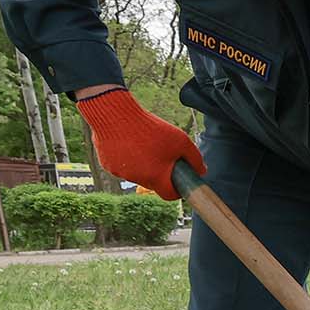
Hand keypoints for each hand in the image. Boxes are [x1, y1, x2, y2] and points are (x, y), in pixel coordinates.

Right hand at [74, 88, 205, 199]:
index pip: (169, 194)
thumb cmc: (151, 128)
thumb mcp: (181, 141)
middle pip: (153, 183)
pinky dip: (127, 158)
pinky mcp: (107, 165)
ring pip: (137, 174)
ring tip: (144, 144)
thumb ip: (194, 158)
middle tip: (163, 155)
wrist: (115, 115)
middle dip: (160, 173)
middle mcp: (137, 179)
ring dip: (143, 165)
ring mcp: (120, 173)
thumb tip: (202, 171)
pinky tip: (128, 142)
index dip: (177, 189)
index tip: (179, 180)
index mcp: (156, 177)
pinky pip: (122, 166)